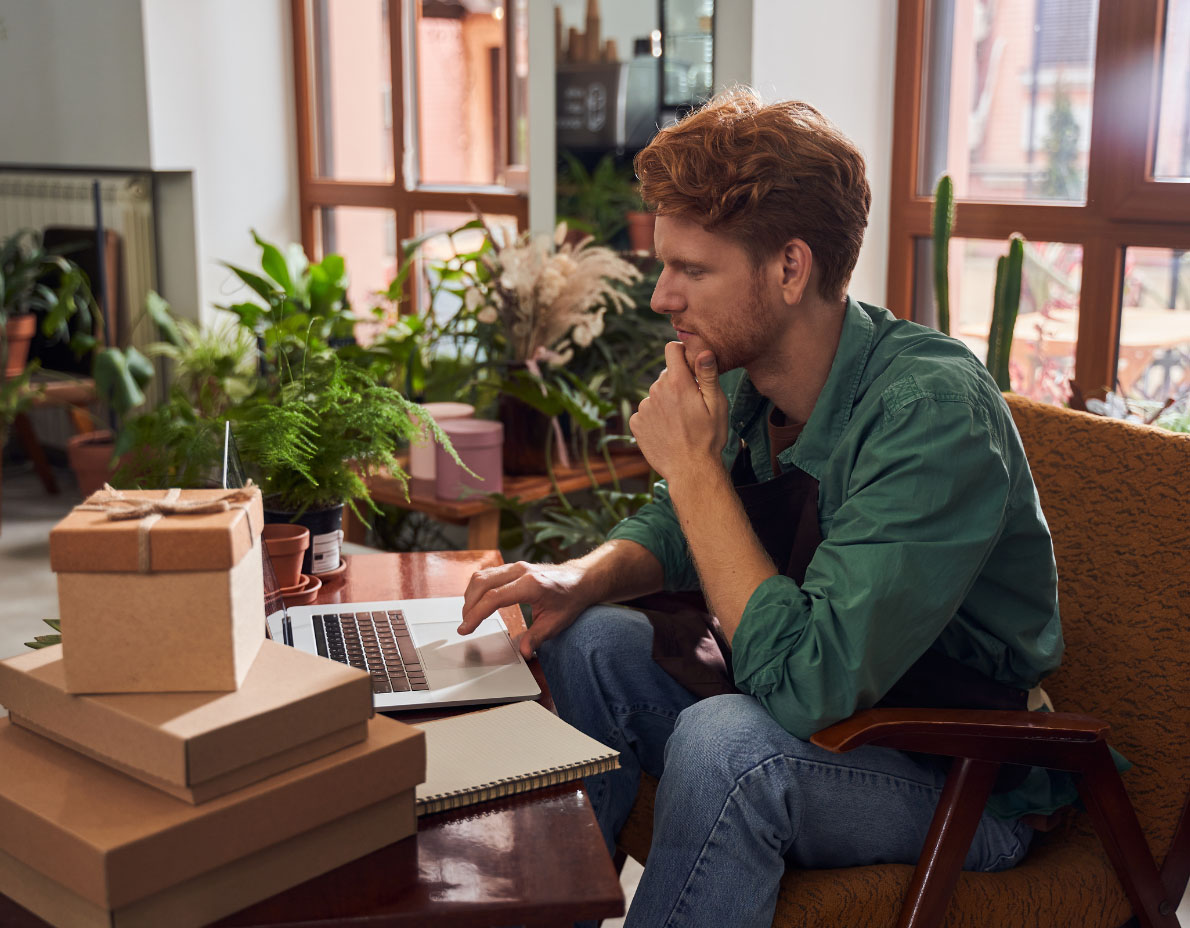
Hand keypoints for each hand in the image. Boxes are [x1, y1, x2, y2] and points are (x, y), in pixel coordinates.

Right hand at [458, 560, 588, 658]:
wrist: (580, 579)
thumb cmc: (570, 598)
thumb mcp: (556, 623)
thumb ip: (537, 637)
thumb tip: (525, 653)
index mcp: (531, 585)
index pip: (494, 598)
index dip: (475, 614)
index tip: (465, 628)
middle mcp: (520, 571)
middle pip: (482, 583)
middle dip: (468, 605)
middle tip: (465, 625)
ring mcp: (516, 567)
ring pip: (482, 576)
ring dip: (470, 595)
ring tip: (469, 616)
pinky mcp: (513, 567)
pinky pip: (488, 574)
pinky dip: (478, 588)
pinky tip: (477, 602)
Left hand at [629, 342, 728, 482]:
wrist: (690, 471)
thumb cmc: (709, 438)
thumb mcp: (717, 405)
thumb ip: (708, 375)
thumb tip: (702, 350)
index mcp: (677, 383)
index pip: (671, 349)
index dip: (682, 353)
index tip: (690, 366)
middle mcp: (656, 391)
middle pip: (665, 375)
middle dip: (677, 384)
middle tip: (691, 406)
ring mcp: (643, 407)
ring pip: (656, 395)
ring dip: (666, 402)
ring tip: (680, 423)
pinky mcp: (636, 423)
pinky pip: (646, 411)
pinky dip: (655, 417)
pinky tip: (668, 431)